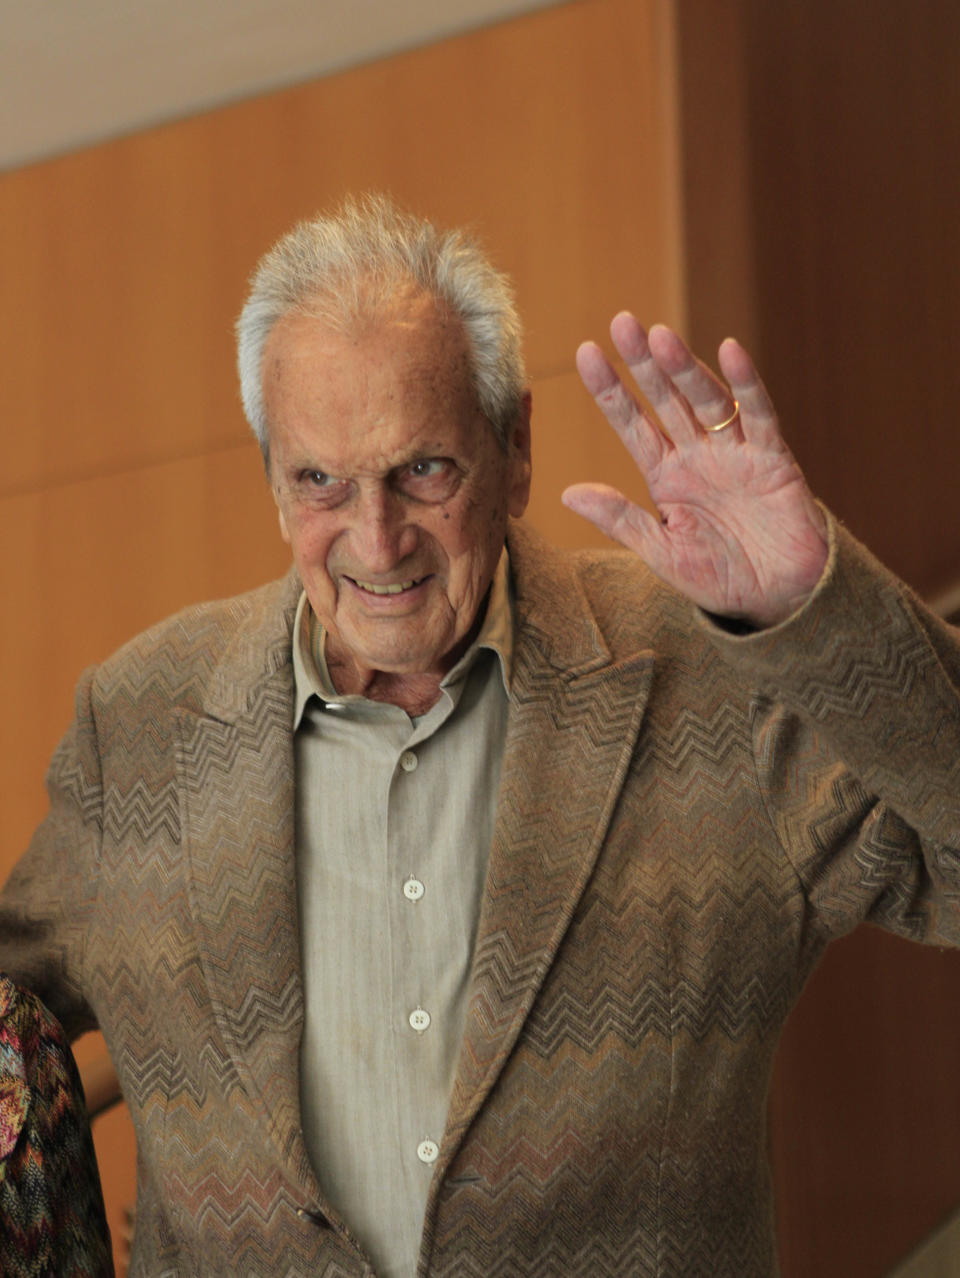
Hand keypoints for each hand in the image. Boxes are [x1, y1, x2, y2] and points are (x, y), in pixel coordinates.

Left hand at [562, 313, 828, 627]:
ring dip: (685, 368)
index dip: (611, 391)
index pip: (633, 425)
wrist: (779, 601)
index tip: (586, 353)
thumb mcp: (661, 552)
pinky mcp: (774, 460)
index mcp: (667, 477)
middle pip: (666, 400)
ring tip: (660, 336)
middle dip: (644, 363)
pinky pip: (759, 416)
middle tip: (621, 322)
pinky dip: (746, 385)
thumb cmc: (721, 578)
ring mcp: (736, 454)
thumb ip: (620, 519)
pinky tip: (730, 352)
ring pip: (707, 401)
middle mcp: (699, 456)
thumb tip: (567, 493)